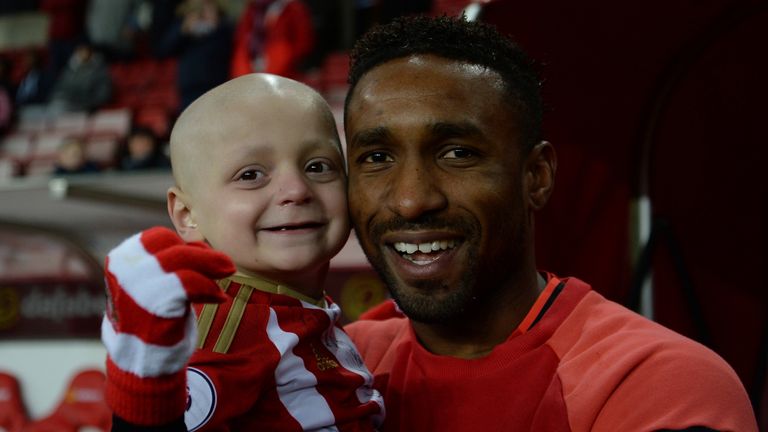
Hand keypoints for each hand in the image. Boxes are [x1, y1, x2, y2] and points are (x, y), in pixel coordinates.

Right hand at [101, 227, 234, 425]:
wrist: (141, 363)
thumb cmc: (151, 318)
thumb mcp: (151, 282)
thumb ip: (166, 261)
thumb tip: (200, 244)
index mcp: (120, 260)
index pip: (158, 237)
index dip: (185, 245)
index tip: (204, 255)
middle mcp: (125, 270)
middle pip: (173, 247)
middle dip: (204, 255)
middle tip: (227, 266)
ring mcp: (137, 287)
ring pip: (184, 261)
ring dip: (211, 268)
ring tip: (225, 278)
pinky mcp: (155, 305)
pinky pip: (191, 284)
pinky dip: (209, 289)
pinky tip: (217, 298)